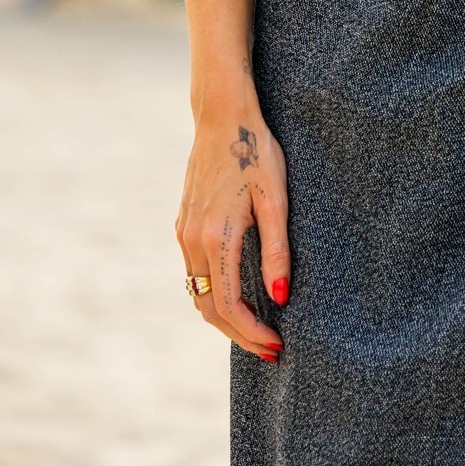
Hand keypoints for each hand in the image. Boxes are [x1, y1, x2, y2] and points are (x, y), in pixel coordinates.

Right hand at [177, 105, 290, 360]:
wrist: (222, 116)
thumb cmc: (256, 152)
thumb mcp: (276, 199)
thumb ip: (278, 250)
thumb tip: (281, 298)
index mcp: (216, 237)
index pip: (228, 306)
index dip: (251, 333)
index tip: (277, 346)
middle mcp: (192, 240)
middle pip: (209, 309)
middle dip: (239, 334)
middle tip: (271, 349)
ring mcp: (184, 232)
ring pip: (199, 293)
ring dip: (225, 318)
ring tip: (258, 330)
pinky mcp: (184, 224)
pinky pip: (195, 273)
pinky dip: (214, 294)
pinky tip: (239, 297)